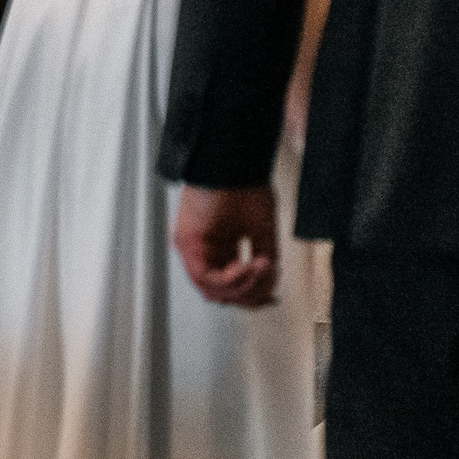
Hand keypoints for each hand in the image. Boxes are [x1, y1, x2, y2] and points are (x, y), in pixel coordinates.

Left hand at [172, 186, 278, 307]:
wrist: (234, 161)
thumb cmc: (245, 185)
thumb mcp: (262, 230)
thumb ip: (263, 260)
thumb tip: (268, 283)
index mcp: (217, 245)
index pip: (228, 283)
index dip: (251, 295)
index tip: (270, 297)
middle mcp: (201, 248)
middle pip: (219, 292)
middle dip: (248, 296)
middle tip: (267, 291)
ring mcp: (192, 246)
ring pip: (212, 289)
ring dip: (243, 286)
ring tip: (260, 269)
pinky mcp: (187, 242)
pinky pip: (206, 276)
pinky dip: (230, 279)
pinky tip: (245, 267)